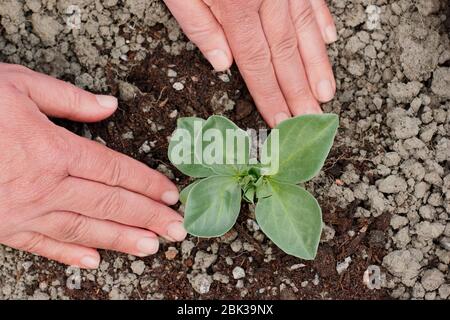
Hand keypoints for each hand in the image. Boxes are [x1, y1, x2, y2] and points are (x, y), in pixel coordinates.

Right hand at [0, 63, 185, 268]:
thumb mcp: (19, 86)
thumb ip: (70, 100)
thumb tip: (109, 105)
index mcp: (54, 151)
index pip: (116, 171)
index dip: (148, 184)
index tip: (171, 195)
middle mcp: (45, 187)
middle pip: (110, 204)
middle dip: (148, 218)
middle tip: (178, 230)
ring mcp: (24, 211)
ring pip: (85, 230)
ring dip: (122, 240)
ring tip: (152, 249)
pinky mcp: (3, 227)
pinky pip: (42, 246)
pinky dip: (69, 256)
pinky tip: (93, 264)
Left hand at [164, 0, 336, 126]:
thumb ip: (199, 24)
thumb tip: (223, 64)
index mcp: (236, 6)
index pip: (256, 64)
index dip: (270, 96)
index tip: (281, 122)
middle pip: (285, 54)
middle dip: (299, 92)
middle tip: (312, 122)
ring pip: (305, 31)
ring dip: (316, 65)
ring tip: (326, 94)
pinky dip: (321, 21)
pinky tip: (328, 40)